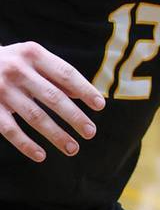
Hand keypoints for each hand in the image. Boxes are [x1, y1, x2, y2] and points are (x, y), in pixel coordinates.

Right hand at [0, 41, 103, 162]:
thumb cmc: (10, 62)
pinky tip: (41, 156)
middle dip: (74, 117)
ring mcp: (2, 89)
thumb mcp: (31, 58)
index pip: (66, 73)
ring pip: (35, 116)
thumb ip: (55, 74)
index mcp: (33, 54)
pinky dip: (25, 144)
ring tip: (73, 148)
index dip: (85, 90)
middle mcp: (17, 70)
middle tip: (90, 132)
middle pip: (53, 97)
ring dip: (56, 135)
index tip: (100, 106)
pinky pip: (10, 130)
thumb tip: (84, 95)